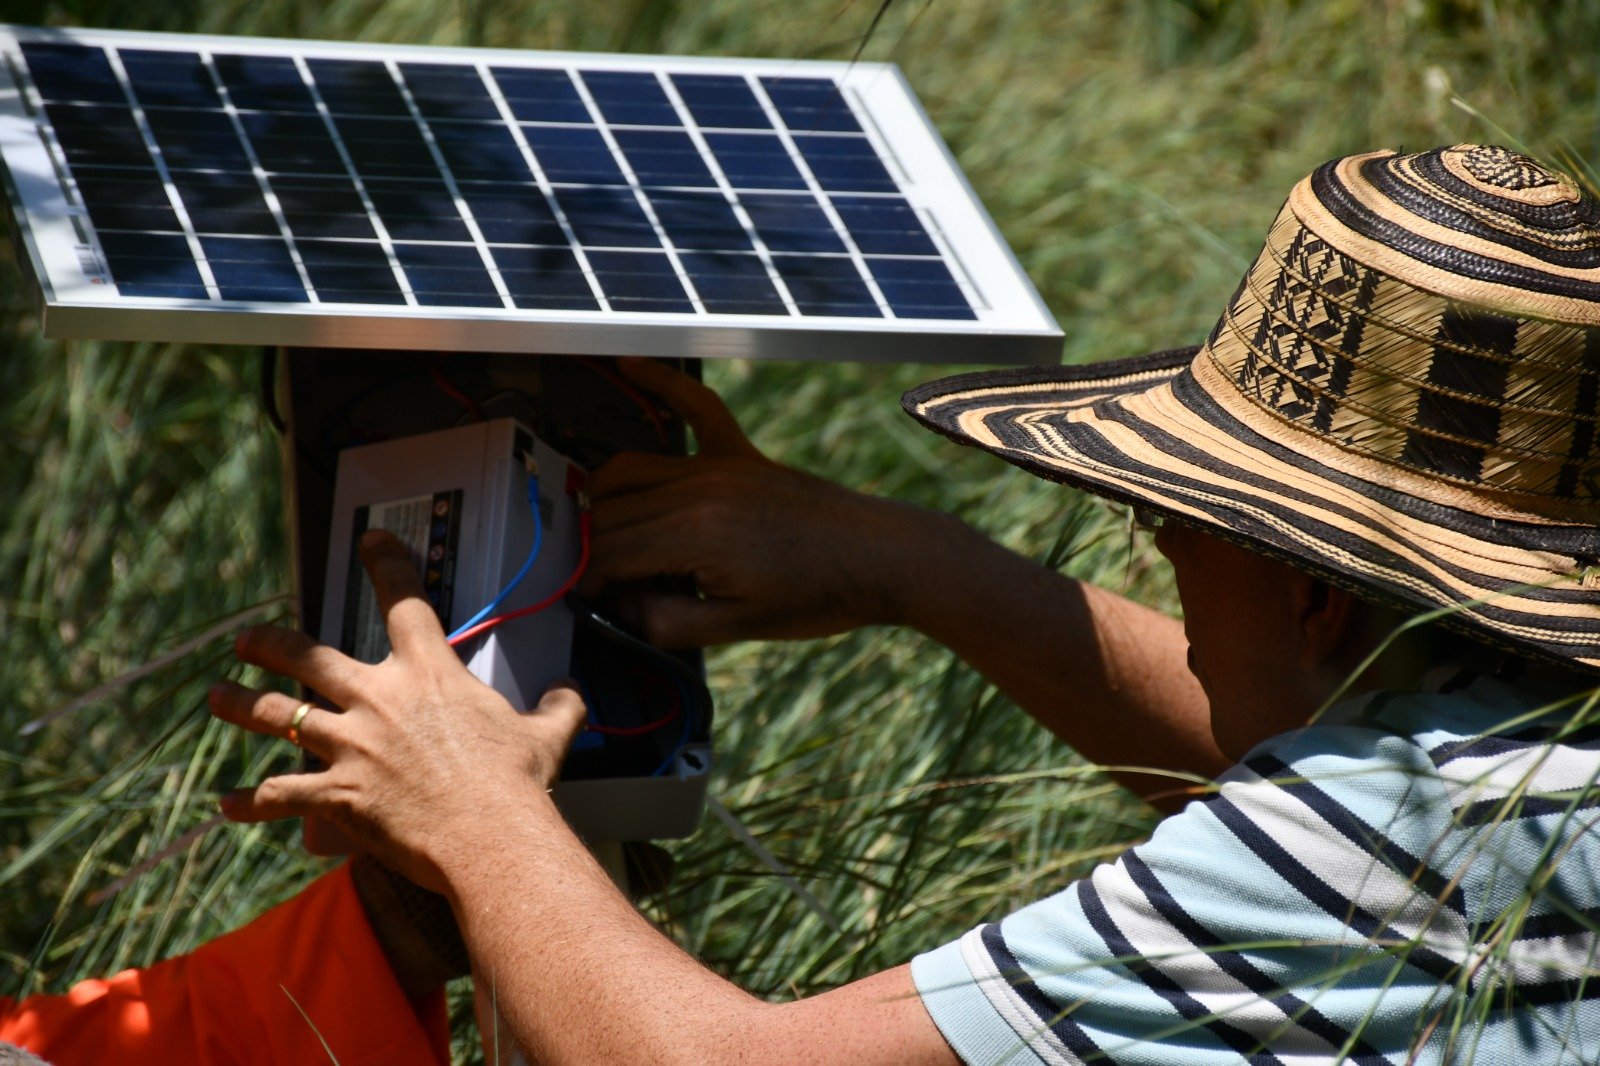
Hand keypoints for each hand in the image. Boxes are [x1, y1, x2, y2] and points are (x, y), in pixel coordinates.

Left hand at [208, 531, 585, 891]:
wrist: (489, 836)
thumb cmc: (517, 784)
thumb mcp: (548, 736)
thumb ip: (558, 707)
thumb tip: (571, 694)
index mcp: (428, 674)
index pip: (404, 601)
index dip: (387, 563)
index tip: (370, 541)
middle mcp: (379, 700)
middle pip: (309, 658)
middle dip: (271, 645)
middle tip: (247, 640)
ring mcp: (350, 746)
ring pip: (281, 716)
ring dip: (243, 707)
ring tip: (218, 698)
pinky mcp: (335, 794)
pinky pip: (279, 793)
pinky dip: (251, 801)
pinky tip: (227, 804)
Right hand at [584, 359, 927, 647]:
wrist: (884, 559)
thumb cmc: (818, 597)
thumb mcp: (738, 627)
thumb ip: (666, 622)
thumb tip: (616, 607)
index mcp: (694, 535)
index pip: (607, 554)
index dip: (586, 583)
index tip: (582, 602)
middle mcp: (698, 488)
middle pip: (609, 514)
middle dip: (587, 549)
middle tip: (586, 579)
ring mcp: (720, 464)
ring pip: (629, 470)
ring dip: (600, 499)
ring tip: (592, 534)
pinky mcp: (741, 454)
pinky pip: (695, 407)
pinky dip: (662, 382)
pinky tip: (628, 362)